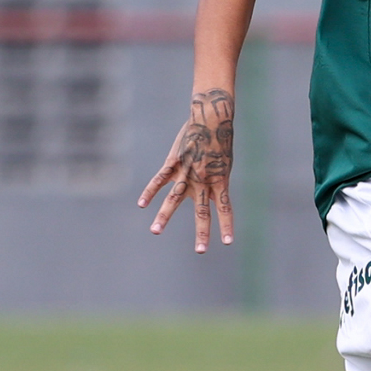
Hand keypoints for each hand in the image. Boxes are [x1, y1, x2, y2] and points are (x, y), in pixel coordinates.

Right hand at [138, 88, 234, 252]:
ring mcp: (187, 173)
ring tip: (155, 232)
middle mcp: (204, 181)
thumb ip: (217, 181)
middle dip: (202, 232)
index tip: (228, 243)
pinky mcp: (174, 163)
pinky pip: (160, 180)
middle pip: (202, 212)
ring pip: (174, 200)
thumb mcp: (224, 163)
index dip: (227, 226)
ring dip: (164, 217)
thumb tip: (214, 198)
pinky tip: (141, 204)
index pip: (225, 209)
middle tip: (200, 251)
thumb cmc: (220, 141)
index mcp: (220, 181)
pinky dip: (149, 191)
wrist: (212, 118)